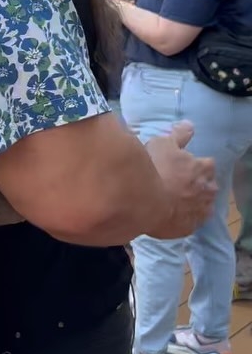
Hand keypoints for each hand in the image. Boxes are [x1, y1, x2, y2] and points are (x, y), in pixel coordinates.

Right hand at [144, 122, 216, 238]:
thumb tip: (189, 125)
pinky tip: (170, 214)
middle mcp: (208, 189)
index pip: (206, 164)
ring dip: (192, 202)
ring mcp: (200, 211)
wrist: (146, 202)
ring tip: (173, 200)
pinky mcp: (190, 227)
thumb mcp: (163, 143)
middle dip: (196, 184)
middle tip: (177, 184)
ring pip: (202, 205)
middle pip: (207, 185)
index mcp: (203, 167)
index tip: (182, 166)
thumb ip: (179, 134)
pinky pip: (190, 222)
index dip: (194, 165)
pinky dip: (183, 218)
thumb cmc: (155, 169)